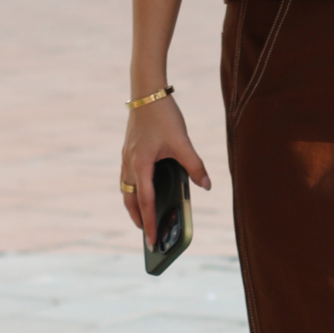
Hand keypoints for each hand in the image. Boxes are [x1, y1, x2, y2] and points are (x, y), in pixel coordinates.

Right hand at [120, 96, 210, 247]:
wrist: (146, 91)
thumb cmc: (164, 115)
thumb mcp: (182, 142)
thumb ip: (195, 165)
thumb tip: (207, 185)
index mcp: (141, 164)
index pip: (145, 202)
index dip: (150, 223)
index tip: (152, 241)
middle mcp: (129, 164)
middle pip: (130, 200)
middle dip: (138, 219)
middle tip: (148, 235)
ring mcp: (126, 157)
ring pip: (126, 189)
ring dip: (134, 205)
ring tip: (144, 218)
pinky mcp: (128, 150)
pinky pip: (128, 178)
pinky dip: (133, 190)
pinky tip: (144, 191)